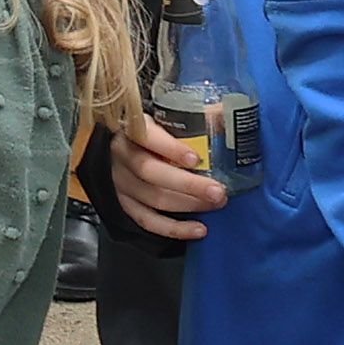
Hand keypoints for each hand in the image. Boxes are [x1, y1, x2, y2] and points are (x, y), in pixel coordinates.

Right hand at [112, 113, 227, 245]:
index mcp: (129, 129)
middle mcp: (120, 156)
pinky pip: (147, 220)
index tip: (195, 158)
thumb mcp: (160, 117)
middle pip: (150, 172)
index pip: (145, 137)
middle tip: (217, 191)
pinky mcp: (122, 204)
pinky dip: (173, 228)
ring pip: (152, 197)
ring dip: (188, 204)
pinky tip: (198, 229)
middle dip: (188, 184)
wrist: (117, 148)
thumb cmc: (147, 132)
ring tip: (216, 204)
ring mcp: (119, 183)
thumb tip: (226, 115)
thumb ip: (189, 118)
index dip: (169, 148)